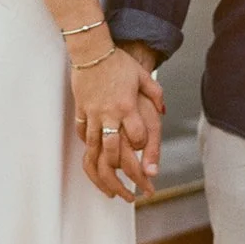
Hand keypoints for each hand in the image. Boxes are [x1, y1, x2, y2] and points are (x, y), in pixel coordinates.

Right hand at [72, 49, 164, 201]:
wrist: (91, 51)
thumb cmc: (118, 63)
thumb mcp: (142, 77)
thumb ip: (156, 94)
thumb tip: (164, 111)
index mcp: (127, 107)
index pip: (138, 137)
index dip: (144, 149)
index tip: (146, 157)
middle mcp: (109, 114)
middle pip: (114, 152)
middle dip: (123, 176)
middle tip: (133, 192)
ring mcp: (92, 114)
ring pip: (95, 150)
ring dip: (103, 173)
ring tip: (110, 189)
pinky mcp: (81, 112)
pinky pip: (84, 135)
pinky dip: (89, 148)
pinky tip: (94, 158)